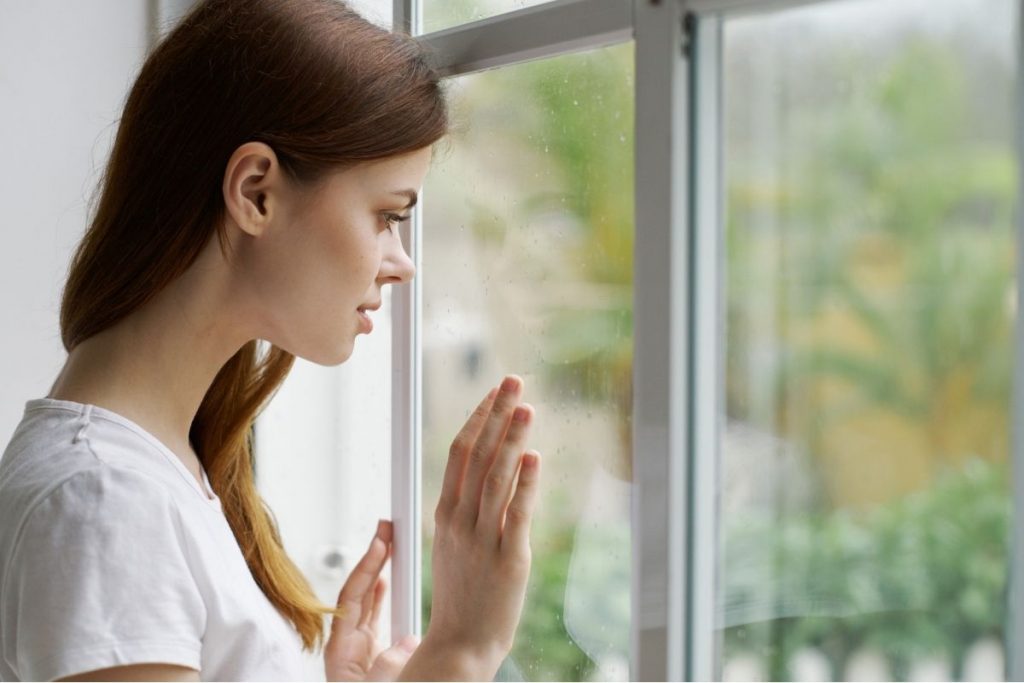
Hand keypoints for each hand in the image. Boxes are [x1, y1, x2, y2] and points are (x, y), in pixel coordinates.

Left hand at [324, 520, 420, 680]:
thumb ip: (388, 667)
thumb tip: (407, 643)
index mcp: (341, 654)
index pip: (353, 598)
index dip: (367, 567)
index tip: (380, 542)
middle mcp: (348, 647)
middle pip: (360, 593)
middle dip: (374, 559)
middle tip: (387, 530)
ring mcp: (360, 650)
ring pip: (370, 603)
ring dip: (381, 573)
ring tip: (391, 545)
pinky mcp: (373, 657)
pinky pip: (379, 619)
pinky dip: (387, 597)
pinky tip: (393, 581)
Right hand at [409, 375, 541, 678]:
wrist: (461, 643)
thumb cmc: (462, 595)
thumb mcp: (453, 545)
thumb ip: (466, 508)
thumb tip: (484, 474)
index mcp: (446, 514)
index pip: (460, 454)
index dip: (478, 419)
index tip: (494, 393)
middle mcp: (460, 520)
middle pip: (477, 455)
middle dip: (496, 414)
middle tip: (513, 381)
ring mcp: (483, 539)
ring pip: (495, 477)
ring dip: (511, 438)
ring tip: (527, 406)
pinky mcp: (508, 558)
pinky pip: (516, 514)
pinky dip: (525, 484)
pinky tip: (534, 456)